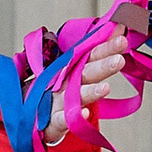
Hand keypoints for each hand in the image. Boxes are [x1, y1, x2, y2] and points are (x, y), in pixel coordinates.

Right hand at [42, 25, 127, 144]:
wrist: (31, 116)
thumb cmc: (56, 93)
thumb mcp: (74, 72)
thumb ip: (97, 52)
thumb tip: (119, 28)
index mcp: (72, 69)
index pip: (90, 54)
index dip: (105, 45)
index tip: (121, 35)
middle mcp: (65, 83)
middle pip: (84, 72)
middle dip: (101, 66)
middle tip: (119, 59)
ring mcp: (57, 102)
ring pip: (74, 96)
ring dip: (90, 92)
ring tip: (105, 88)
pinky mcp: (52, 123)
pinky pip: (62, 120)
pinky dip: (73, 117)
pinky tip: (85, 114)